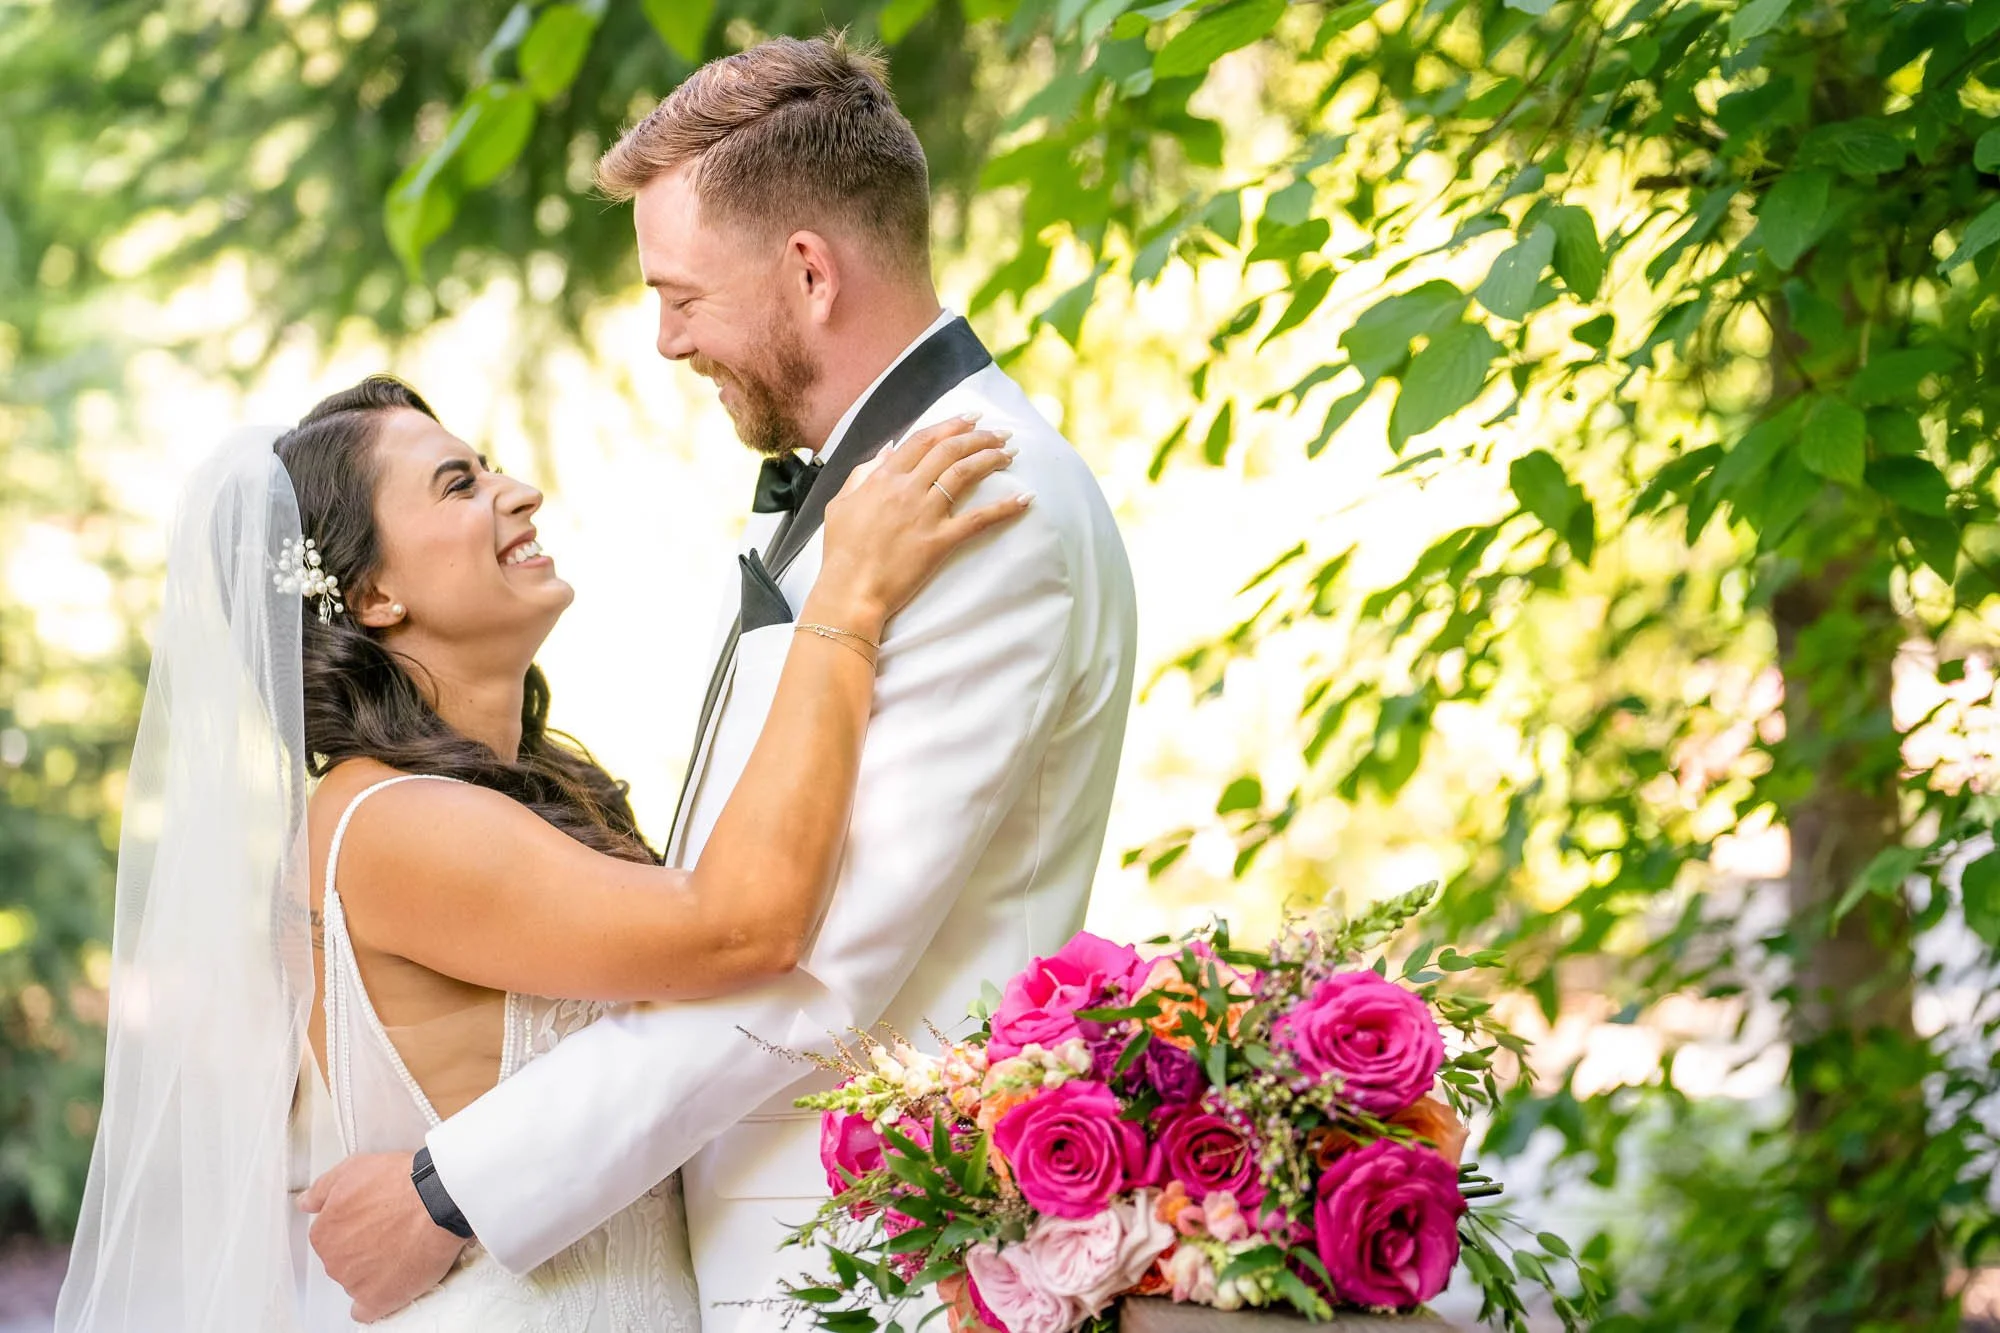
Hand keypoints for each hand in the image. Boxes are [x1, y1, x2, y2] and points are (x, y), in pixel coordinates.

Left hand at [300, 1151, 466, 1321]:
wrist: (437, 1200)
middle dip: (363, 1248)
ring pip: (356, 1282)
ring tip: (401, 1248)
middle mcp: (334, 1260)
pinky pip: (366, 1311)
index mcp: (324, 1232)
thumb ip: (321, 1190)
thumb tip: (305, 1203)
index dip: (354, 1225)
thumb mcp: (353, 1170)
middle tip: (390, 1231)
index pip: (330, 1236)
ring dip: (373, 1270)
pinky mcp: (379, 1299)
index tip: (372, 1219)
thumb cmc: (401, 1183)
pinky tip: (389, 1285)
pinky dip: (376, 1301)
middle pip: (343, 1260)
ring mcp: (355, 1282)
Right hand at [814, 415, 1028, 629]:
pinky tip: (1025, 498)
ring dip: (990, 458)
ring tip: (1010, 453)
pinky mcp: (940, 541)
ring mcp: (925, 514)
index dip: (950, 424)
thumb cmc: (841, 551)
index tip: (970, 418)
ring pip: (964, 473)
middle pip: (949, 450)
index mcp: (883, 478)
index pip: (922, 440)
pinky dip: (1004, 507)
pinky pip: (978, 520)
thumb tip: (888, 451)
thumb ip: (863, 474)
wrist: (850, 590)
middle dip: (979, 436)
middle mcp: (907, 489)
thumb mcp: (841, 504)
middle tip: (1000, 433)